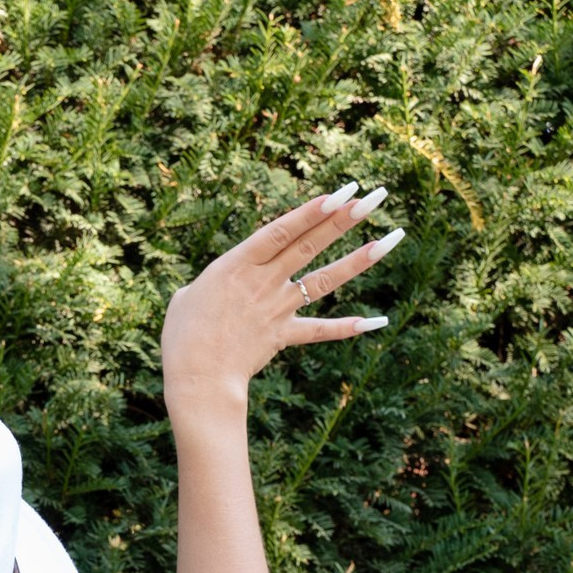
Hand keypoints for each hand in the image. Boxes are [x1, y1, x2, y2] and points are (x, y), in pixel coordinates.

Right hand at [161, 181, 401, 396]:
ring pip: (325, 279)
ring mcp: (276, 309)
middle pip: (310, 245)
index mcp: (236, 266)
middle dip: (345, 219)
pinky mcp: (282, 336)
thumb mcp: (187, 298)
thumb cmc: (181, 337)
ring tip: (391, 239)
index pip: (282, 231)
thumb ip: (213, 283)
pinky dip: (348, 327)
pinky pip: (320, 330)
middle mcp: (263, 282)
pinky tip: (377, 321)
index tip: (342, 192)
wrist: (196, 380)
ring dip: (360, 258)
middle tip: (376, 196)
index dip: (313, 211)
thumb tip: (216, 286)